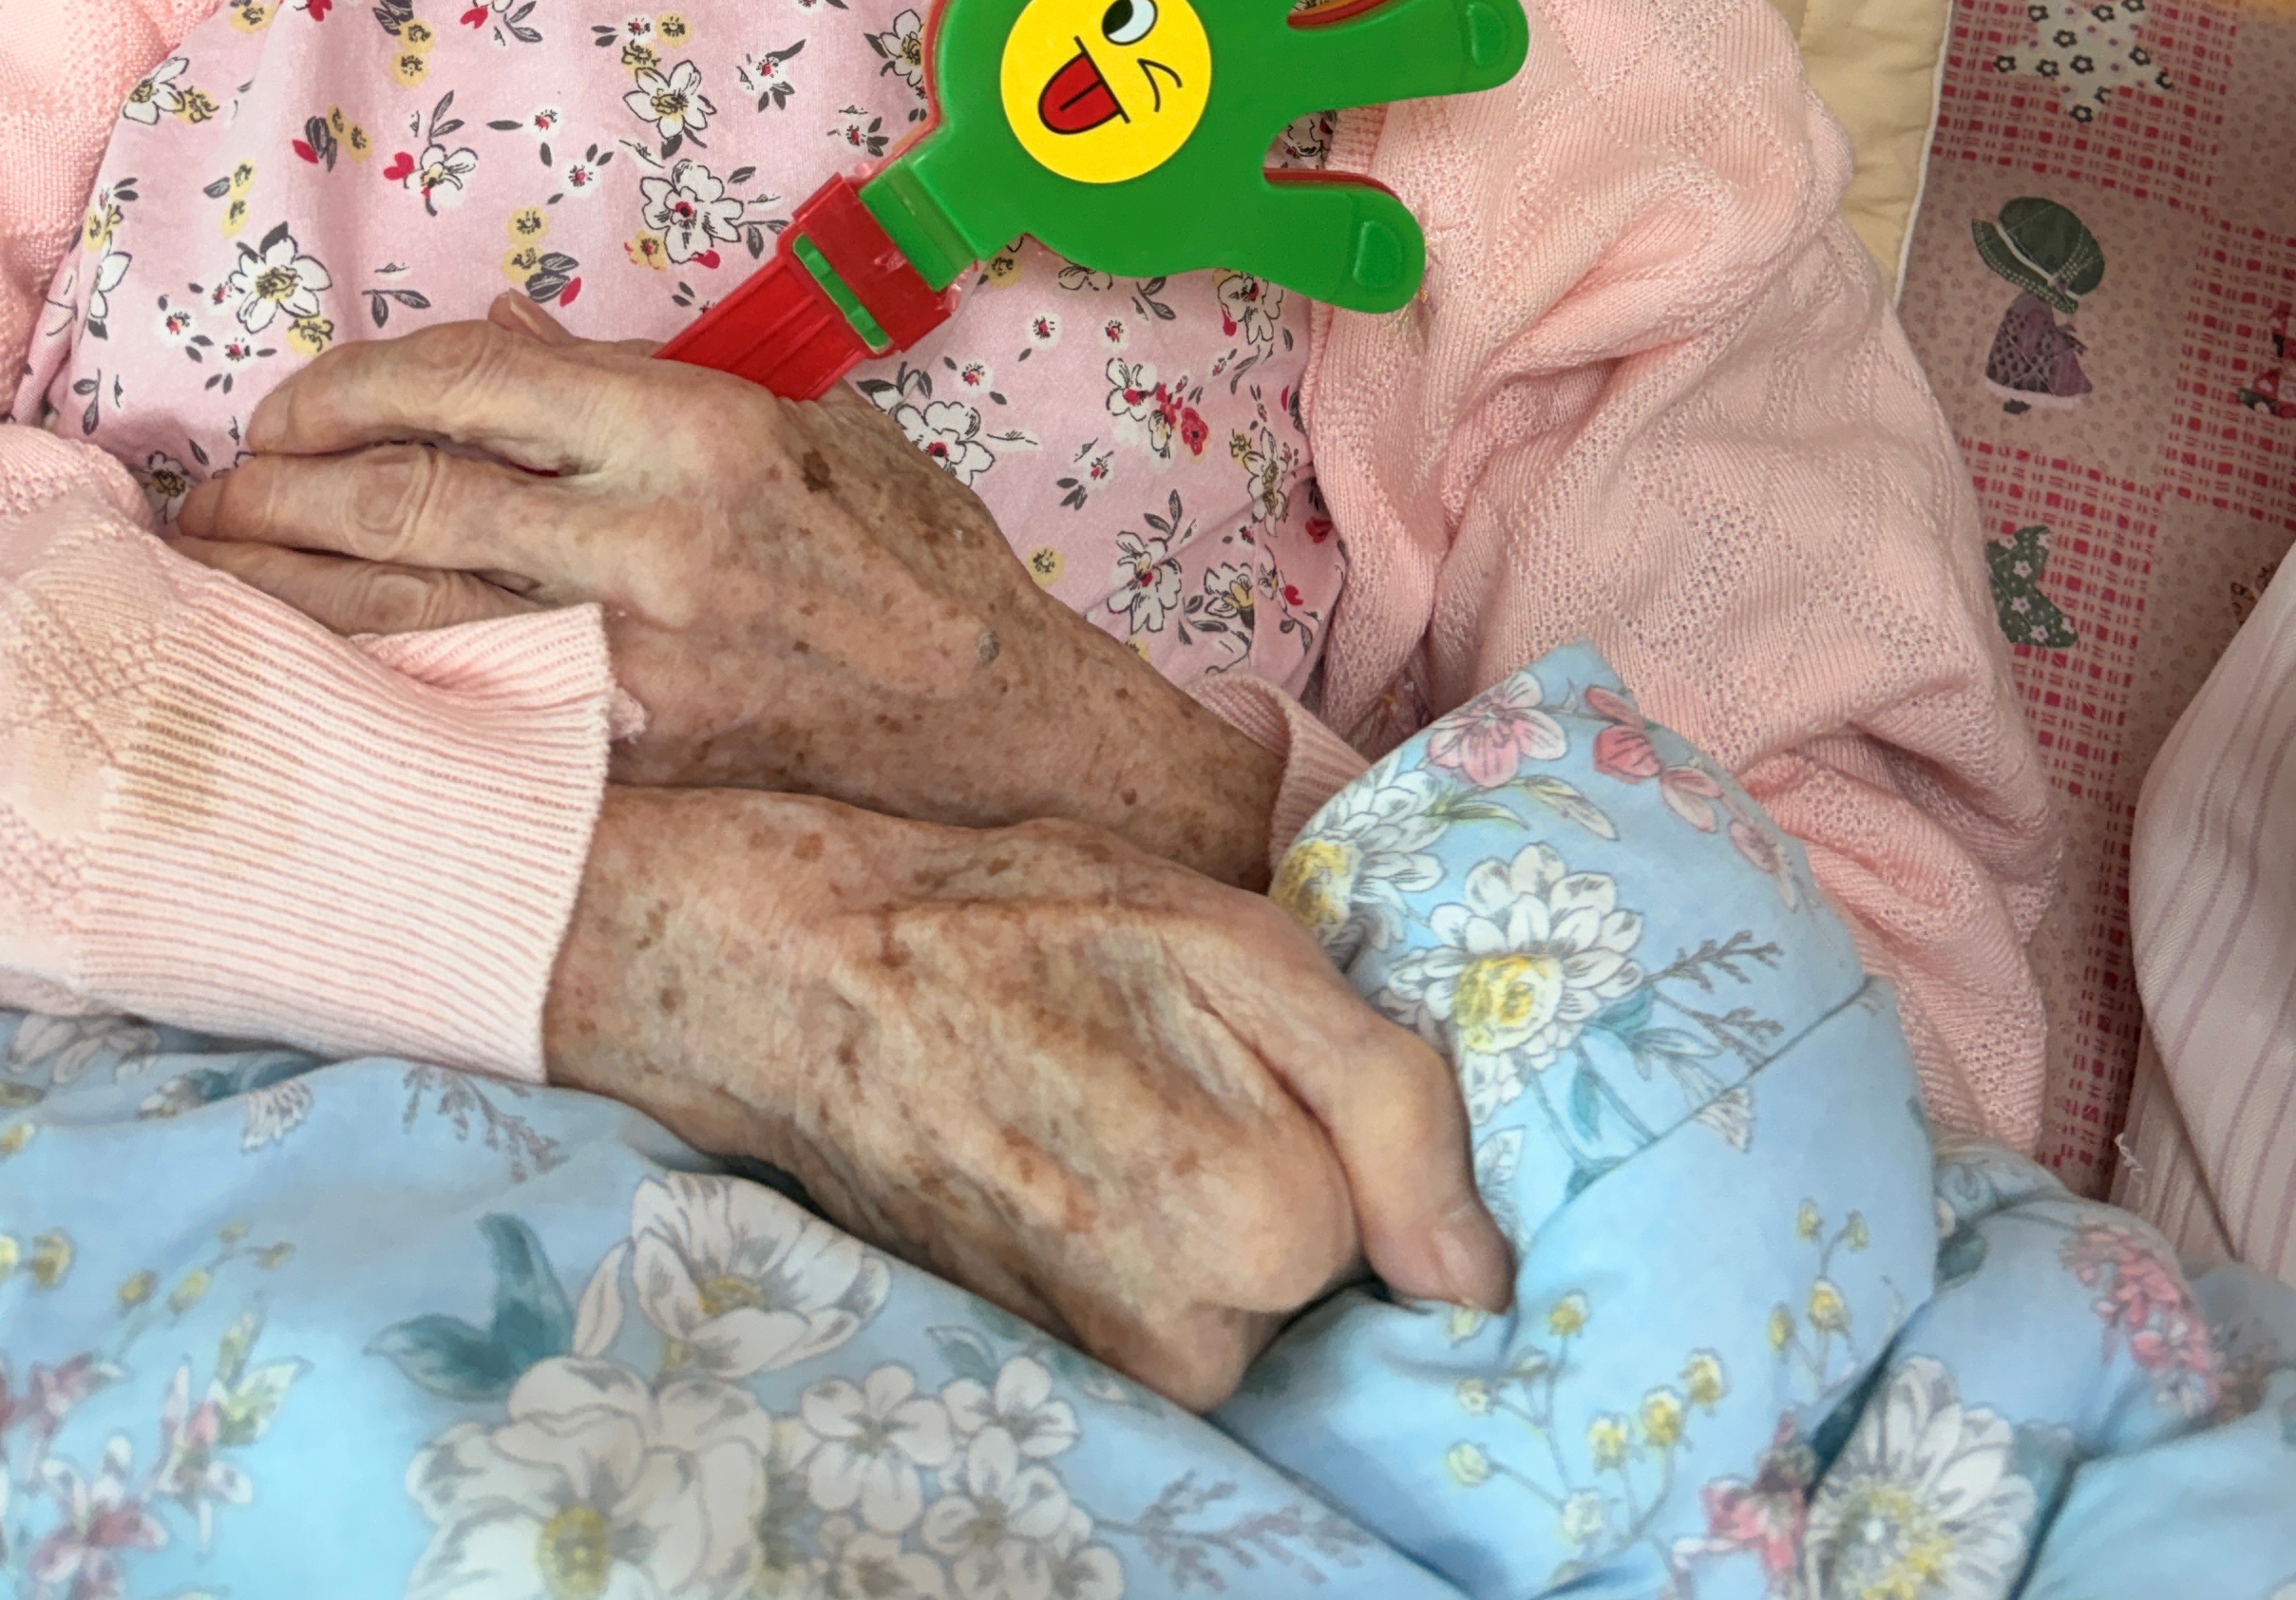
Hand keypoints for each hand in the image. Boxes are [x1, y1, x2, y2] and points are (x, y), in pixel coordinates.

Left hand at [171, 301, 1281, 878]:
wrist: (996, 733)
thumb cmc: (907, 560)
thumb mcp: (804, 425)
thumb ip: (644, 380)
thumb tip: (500, 336)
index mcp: (694, 433)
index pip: (473, 379)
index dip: (353, 382)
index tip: (294, 402)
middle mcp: (649, 543)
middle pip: (401, 499)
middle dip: (277, 491)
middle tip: (208, 494)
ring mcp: (629, 669)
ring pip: (399, 617)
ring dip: (280, 595)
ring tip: (212, 578)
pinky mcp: (622, 768)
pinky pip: (456, 714)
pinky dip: (362, 690)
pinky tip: (299, 684)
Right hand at [546, 785, 1510, 1406]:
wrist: (819, 979)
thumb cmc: (1034, 924)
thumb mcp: (1245, 946)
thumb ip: (1392, 1104)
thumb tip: (1476, 1277)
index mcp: (1266, 1225)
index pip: (1407, 1210)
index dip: (1344, 1113)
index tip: (1255, 1050)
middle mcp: (1194, 1344)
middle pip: (1326, 1264)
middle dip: (1283, 1161)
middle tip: (1174, 1060)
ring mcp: (1114, 1371)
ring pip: (1248, 1295)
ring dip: (1211, 1203)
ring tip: (1117, 1100)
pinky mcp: (1053, 1370)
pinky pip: (1168, 1316)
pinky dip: (1146, 1239)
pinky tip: (1078, 1154)